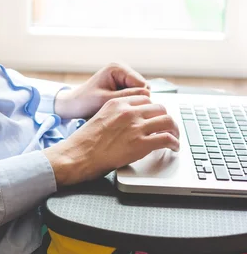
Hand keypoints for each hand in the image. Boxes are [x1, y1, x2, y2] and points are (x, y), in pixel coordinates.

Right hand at [45, 94, 179, 185]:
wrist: (79, 154)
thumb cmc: (86, 141)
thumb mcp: (101, 117)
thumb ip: (118, 115)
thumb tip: (131, 122)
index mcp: (117, 103)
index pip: (145, 98)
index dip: (153, 108)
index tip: (156, 115)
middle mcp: (128, 111)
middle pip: (159, 107)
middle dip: (166, 117)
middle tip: (168, 126)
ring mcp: (136, 126)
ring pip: (167, 121)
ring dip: (174, 129)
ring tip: (175, 137)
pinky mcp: (141, 144)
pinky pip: (167, 139)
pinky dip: (174, 143)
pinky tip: (174, 147)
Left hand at [54, 62, 149, 119]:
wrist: (73, 105)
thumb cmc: (86, 102)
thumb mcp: (106, 100)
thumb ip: (127, 96)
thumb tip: (148, 94)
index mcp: (118, 68)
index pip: (141, 84)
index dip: (138, 100)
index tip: (127, 111)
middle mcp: (123, 69)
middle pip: (143, 89)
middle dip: (135, 102)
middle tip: (121, 112)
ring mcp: (123, 77)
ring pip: (140, 94)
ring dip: (132, 104)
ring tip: (118, 111)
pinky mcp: (123, 86)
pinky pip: (134, 97)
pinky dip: (128, 105)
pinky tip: (118, 110)